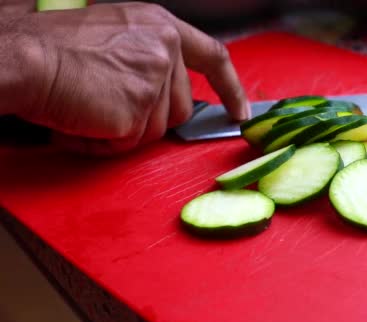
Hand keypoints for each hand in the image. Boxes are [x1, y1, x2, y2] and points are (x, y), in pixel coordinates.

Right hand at [18, 2, 249, 154]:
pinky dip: (103, 143)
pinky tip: (81, 122)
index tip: (239, 111)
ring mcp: (154, 79)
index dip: (230, 87)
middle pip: (180, 108)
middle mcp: (164, 49)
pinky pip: (130, 144)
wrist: (20, 56)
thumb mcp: (112, 35)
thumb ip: (147, 59)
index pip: (213, 56)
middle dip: (148, 118)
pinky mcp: (139, 109)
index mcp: (159, 26)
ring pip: (156, 130)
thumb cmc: (52, 46)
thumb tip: (160, 89)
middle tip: (104, 106)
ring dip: (121, 131)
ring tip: (86, 109)